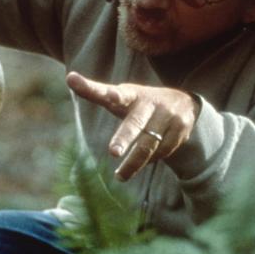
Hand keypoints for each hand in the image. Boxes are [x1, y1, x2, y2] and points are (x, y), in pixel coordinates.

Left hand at [66, 71, 198, 180]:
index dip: (107, 93)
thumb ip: (95, 90)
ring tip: (119, 176)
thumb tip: (68, 77)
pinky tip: (144, 162)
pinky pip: (162, 151)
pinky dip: (151, 160)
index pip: (117, 93)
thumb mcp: (121, 95)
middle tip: (113, 152)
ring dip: (133, 163)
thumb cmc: (140, 102)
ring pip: (148, 146)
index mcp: (131, 94)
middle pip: (135, 124)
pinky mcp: (180, 129)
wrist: (185, 103)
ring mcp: (167, 116)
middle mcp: (150, 104)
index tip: (100, 92)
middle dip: (124, 138)